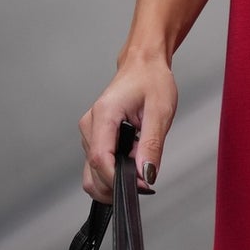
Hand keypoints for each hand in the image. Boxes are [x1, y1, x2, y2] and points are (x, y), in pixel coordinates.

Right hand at [78, 61, 177, 202]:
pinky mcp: (94, 137)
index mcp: (104, 115)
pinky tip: (131, 161)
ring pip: (92, 172)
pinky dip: (114, 171)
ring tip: (140, 161)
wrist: (144, 64)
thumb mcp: (160, 112)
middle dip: (117, 183)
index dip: (119, 179)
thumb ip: (151, 145)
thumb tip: (146, 175)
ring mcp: (89, 132)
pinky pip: (97, 164)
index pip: (100, 159)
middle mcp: (90, 125)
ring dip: (116, 177)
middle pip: (92, 172)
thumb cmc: (152, 81)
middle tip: (145, 174)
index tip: (142, 185)